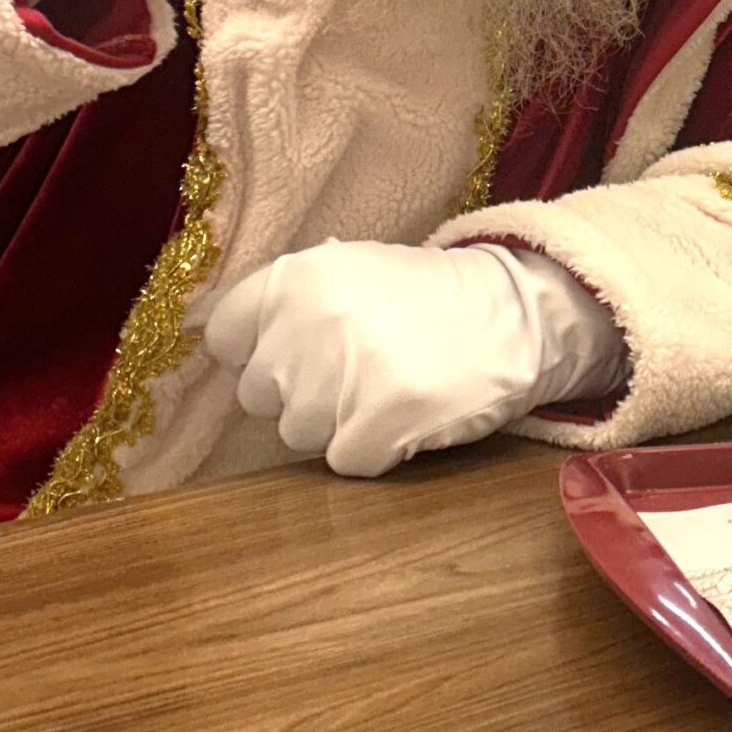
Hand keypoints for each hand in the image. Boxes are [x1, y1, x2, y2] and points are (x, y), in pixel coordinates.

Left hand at [199, 240, 626, 477]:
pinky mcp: (381, 419)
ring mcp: (346, 372)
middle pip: (259, 395)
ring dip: (340, 422)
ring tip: (388, 387)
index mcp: (298, 276)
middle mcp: (312, 320)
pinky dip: (377, 449)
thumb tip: (214, 340)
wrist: (518, 313)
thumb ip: (287, 304)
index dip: (261, 350)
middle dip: (302, 391)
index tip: (301, 349)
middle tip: (360, 367)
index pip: (224, 338)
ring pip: (300, 434)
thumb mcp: (352, 271)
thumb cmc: (427, 298)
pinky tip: (407, 413)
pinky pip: (346, 460)